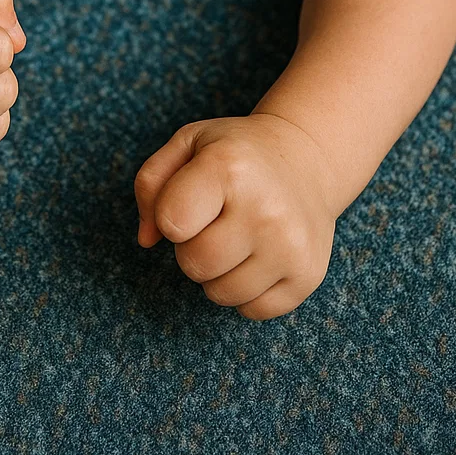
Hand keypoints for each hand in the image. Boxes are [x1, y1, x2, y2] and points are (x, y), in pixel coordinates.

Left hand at [133, 112, 337, 319]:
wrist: (306, 156)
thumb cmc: (237, 152)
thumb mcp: (188, 143)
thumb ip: (151, 184)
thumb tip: (147, 240)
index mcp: (229, 168)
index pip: (171, 222)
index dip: (170, 215)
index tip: (189, 199)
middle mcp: (265, 209)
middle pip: (194, 264)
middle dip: (192, 247)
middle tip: (214, 221)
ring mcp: (290, 246)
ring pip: (221, 294)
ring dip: (218, 273)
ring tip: (237, 236)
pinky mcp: (308, 276)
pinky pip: (252, 310)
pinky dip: (246, 291)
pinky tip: (259, 255)